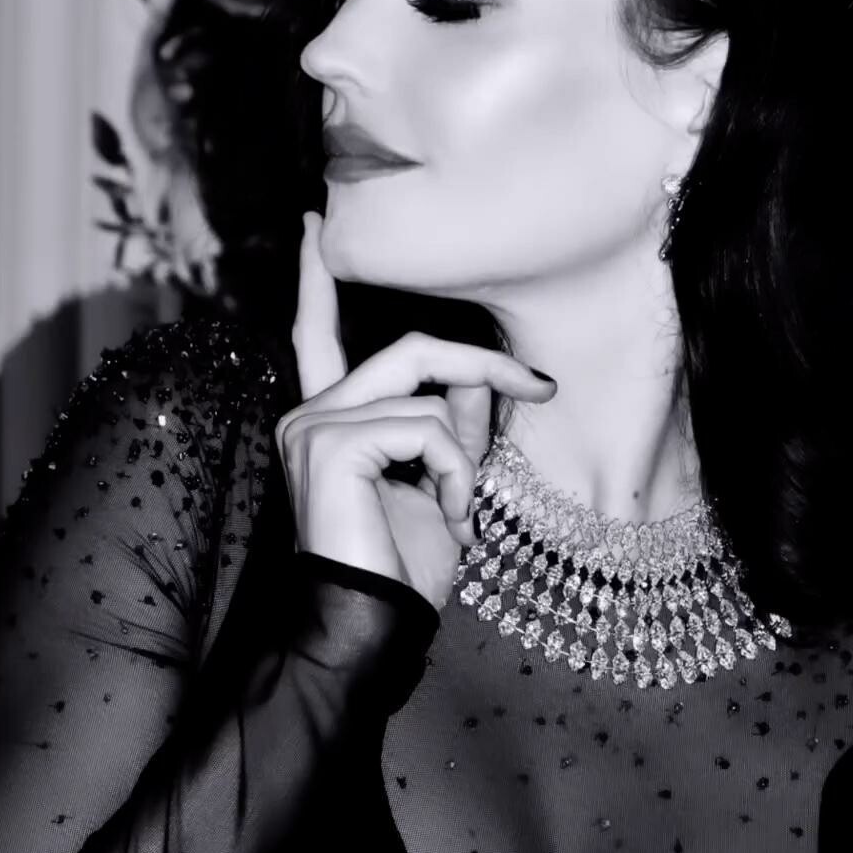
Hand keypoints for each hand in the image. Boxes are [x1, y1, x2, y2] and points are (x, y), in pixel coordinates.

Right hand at [274, 212, 556, 612]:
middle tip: (544, 385)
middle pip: (409, 348)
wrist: (372, 629)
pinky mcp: (330, 443)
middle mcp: (309, 414)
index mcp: (327, 420)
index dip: (317, 280)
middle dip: (483, 362)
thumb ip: (451, 424)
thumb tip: (476, 377)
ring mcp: (314, 426)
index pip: (317, 335)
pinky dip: (453, 474)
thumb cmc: (402, 570)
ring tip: (458, 513)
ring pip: (426, 392)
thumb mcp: (442, 482)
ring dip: (465, 457)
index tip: (314, 224)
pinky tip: (443, 519)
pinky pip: (425, 428)